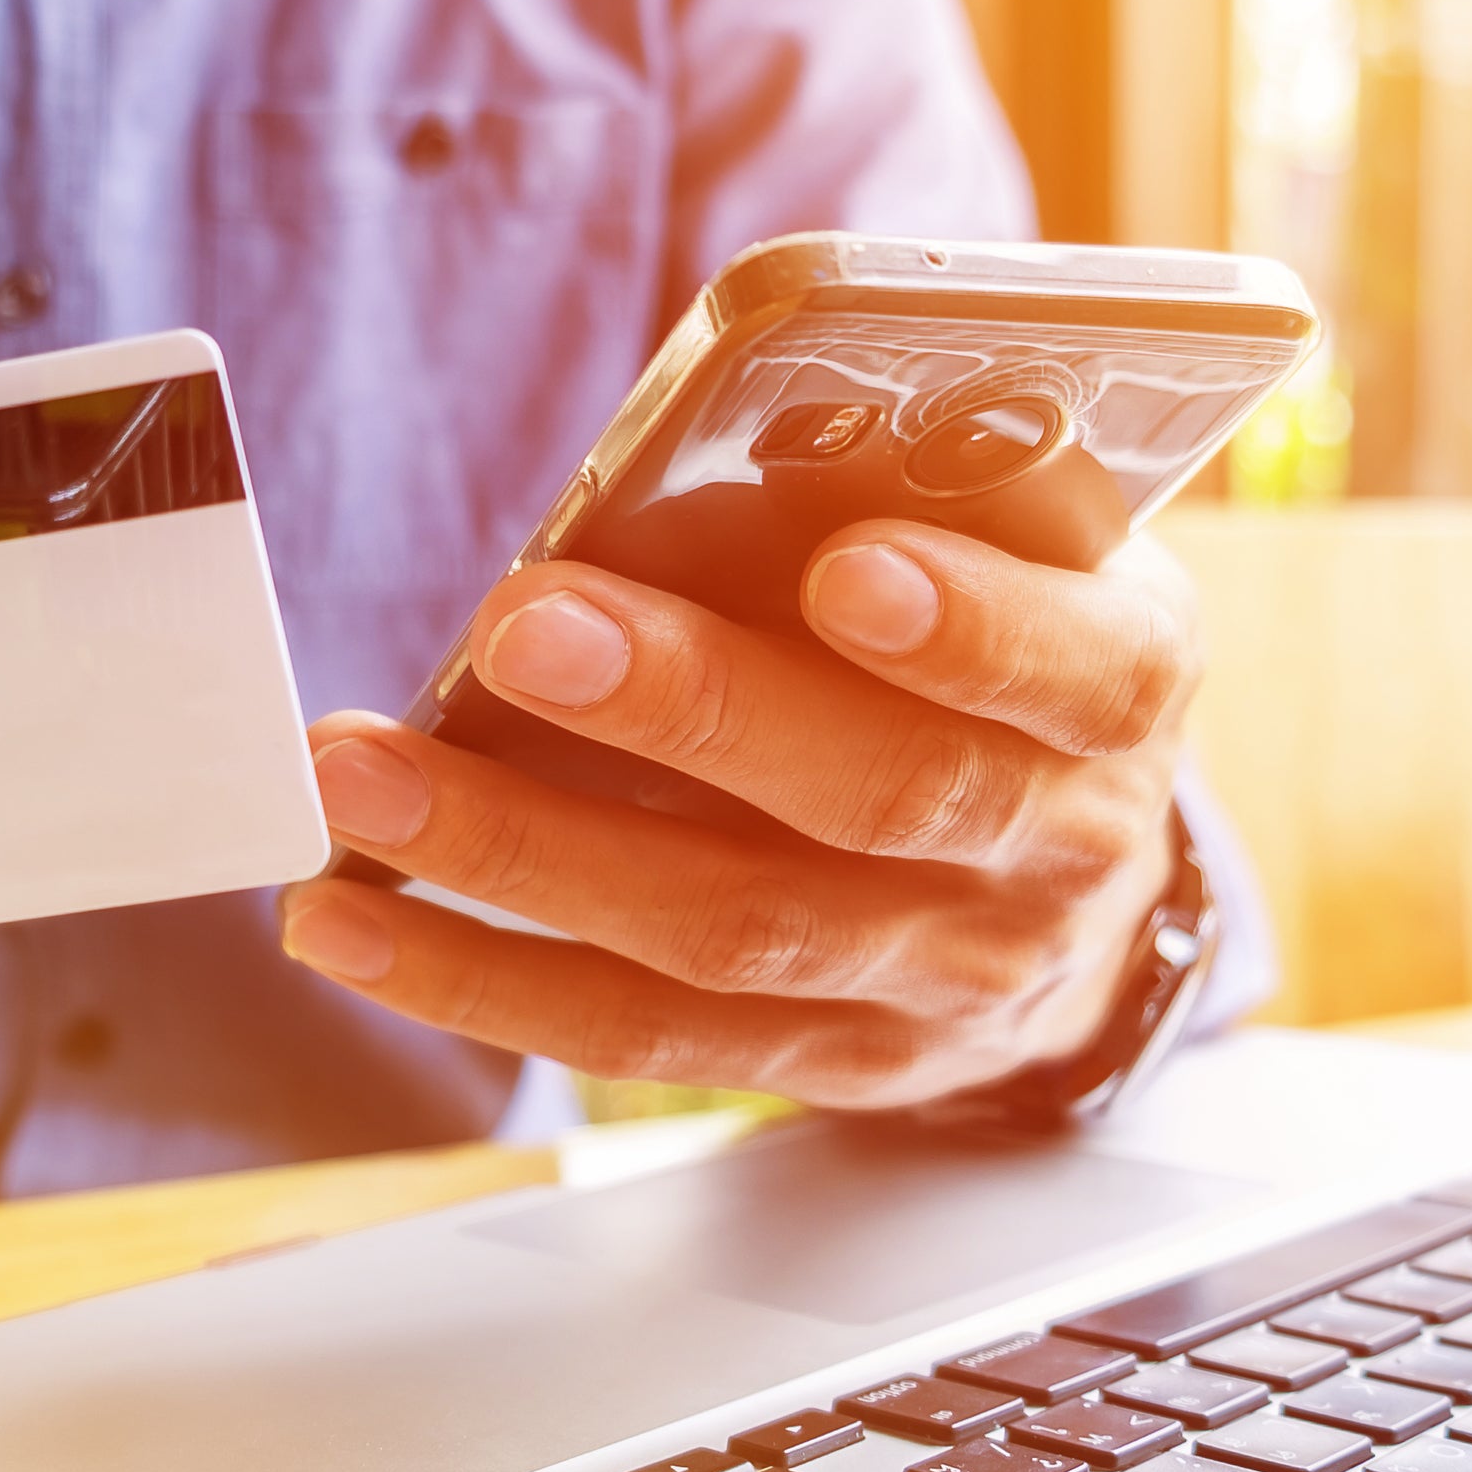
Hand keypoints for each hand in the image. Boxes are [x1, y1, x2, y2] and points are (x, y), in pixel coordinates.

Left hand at [276, 521, 1194, 1106]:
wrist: (1085, 903)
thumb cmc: (1023, 663)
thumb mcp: (1049, 552)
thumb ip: (950, 482)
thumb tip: (782, 407)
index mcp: (1119, 692)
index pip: (1069, 669)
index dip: (970, 628)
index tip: (850, 568)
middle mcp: (1047, 854)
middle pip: (876, 799)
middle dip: (692, 711)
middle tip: (525, 629)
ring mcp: (934, 981)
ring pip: (731, 932)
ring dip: (527, 852)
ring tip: (365, 778)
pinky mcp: (822, 1064)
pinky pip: (641, 1035)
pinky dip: (481, 979)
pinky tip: (352, 920)